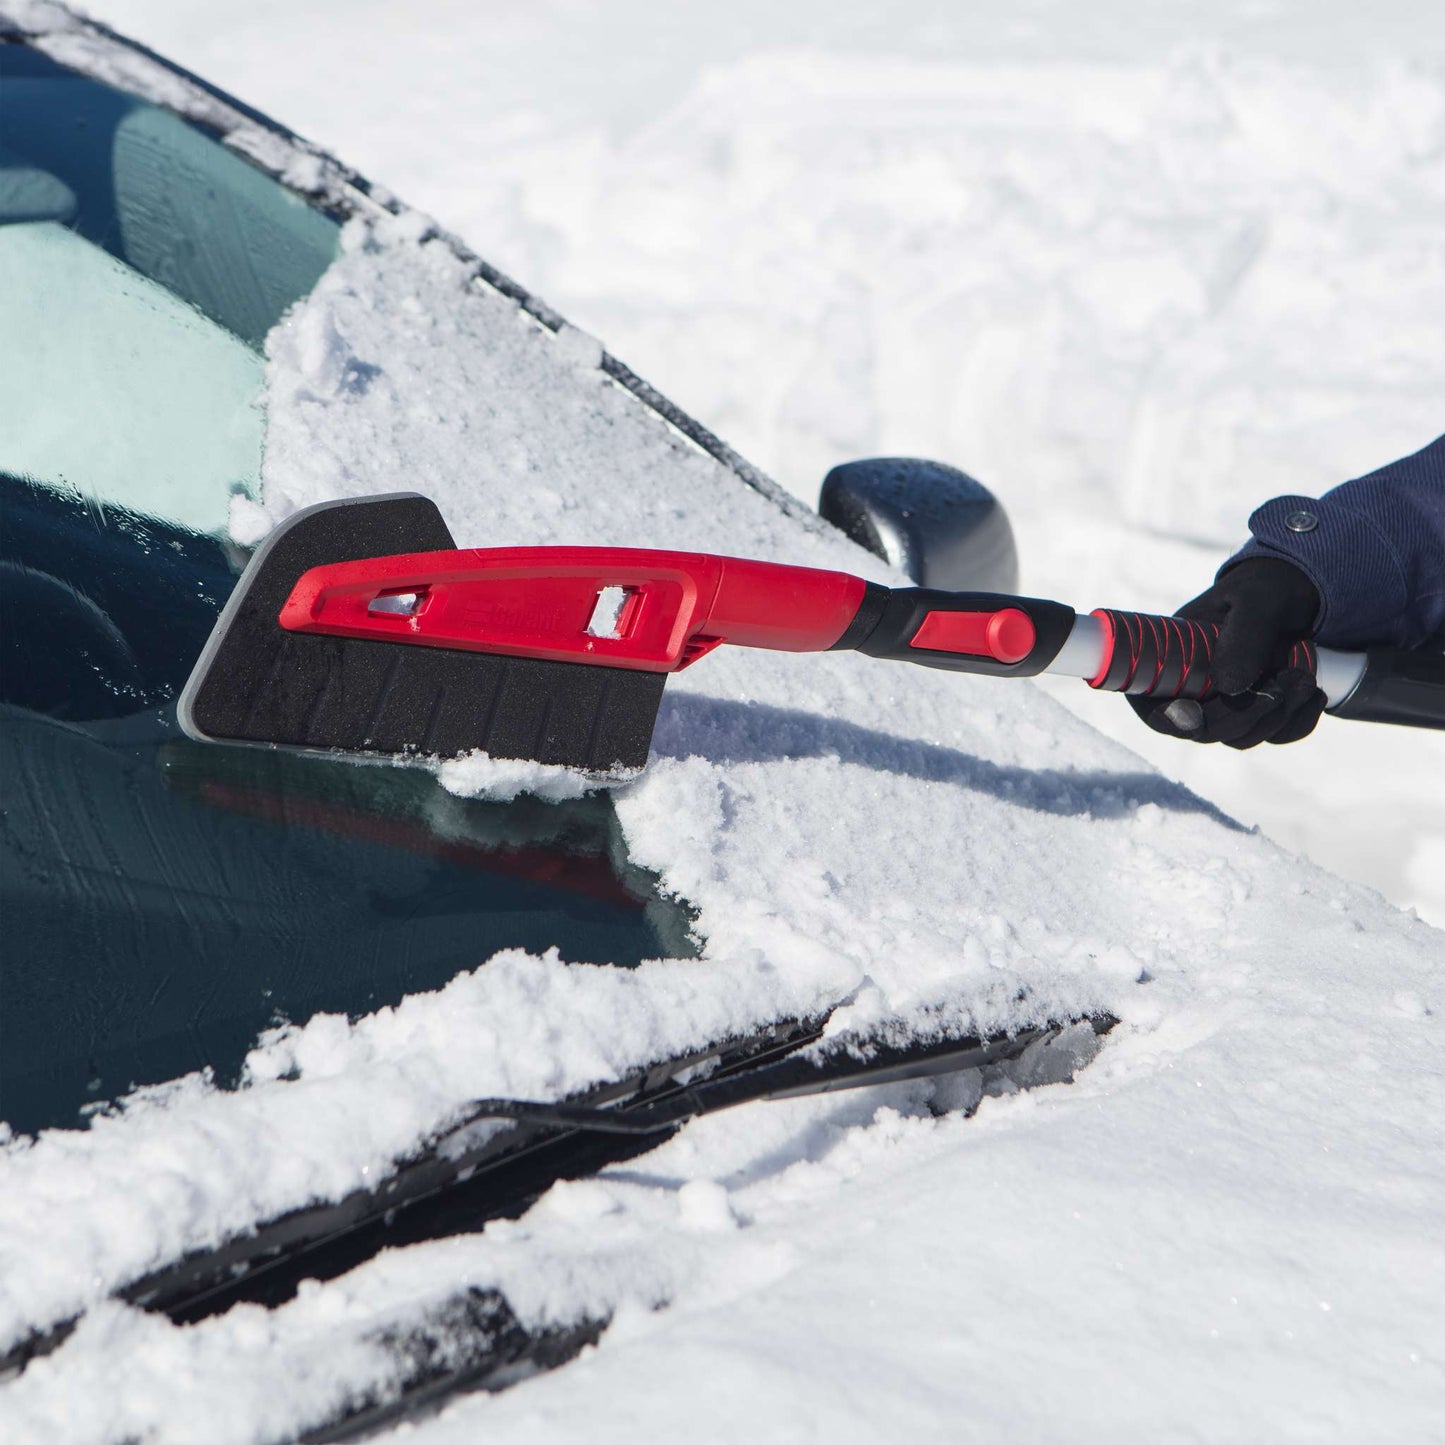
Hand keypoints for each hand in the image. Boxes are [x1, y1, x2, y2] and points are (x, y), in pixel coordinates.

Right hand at [1129, 558, 1326, 747]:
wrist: (1299, 591)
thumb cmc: (1266, 588)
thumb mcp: (1255, 600)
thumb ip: (1242, 637)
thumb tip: (1229, 687)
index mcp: (1173, 659)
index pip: (1153, 704)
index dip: (1168, 719)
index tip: (1195, 719)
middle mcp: (1194, 688)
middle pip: (1203, 731)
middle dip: (1245, 716)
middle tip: (1284, 683)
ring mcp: (1226, 704)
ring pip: (1240, 738)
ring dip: (1278, 717)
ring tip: (1304, 679)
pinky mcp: (1259, 713)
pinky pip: (1275, 735)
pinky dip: (1299, 721)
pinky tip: (1313, 693)